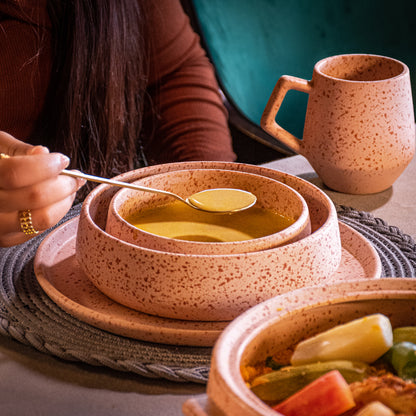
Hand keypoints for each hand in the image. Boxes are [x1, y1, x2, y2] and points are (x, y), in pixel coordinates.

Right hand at [0, 131, 85, 246]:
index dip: (45, 166)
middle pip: (34, 197)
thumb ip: (18, 150)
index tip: (62, 160)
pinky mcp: (9, 239)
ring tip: (71, 187)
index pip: (15, 173)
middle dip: (64, 184)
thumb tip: (42, 152)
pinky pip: (43, 227)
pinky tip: (60, 199)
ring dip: (65, 200)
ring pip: (43, 217)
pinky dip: (58, 211)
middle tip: (75, 176)